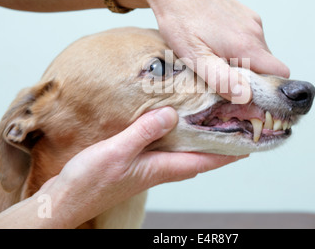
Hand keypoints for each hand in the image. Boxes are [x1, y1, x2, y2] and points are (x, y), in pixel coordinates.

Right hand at [39, 107, 244, 226]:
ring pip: (182, 150)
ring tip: (208, 119)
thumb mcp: (117, 152)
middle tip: (232, 124)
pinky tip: (168, 122)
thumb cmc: (89, 183)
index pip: (204, 160)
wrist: (65, 200)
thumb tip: (172, 114)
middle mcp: (159, 169)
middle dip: (217, 142)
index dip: (228, 152)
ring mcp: (147, 166)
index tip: (249, 142)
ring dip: (197, 137)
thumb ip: (144, 133)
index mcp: (161, 169)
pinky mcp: (135, 162)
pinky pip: (162, 146)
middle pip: (198, 156)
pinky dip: (172, 134)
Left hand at [108, 0, 289, 103]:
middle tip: (223, 78)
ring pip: (259, 52)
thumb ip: (221, 79)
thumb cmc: (180, 21)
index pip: (280, 74)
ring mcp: (251, 19)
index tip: (249, 94)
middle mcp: (255, 31)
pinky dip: (239, 47)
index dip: (269, 88)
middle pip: (268, 65)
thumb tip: (246, 96)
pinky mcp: (244, 13)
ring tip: (215, 59)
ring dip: (244, 61)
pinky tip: (216, 43)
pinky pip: (251, 38)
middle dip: (251, 77)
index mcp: (247, 45)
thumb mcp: (194, 57)